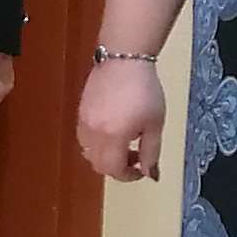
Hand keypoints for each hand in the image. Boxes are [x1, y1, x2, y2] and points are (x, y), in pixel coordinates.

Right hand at [77, 59, 166, 180]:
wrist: (124, 60)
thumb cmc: (144, 90)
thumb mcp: (155, 124)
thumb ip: (151, 153)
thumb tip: (150, 174)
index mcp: (114, 137)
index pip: (114, 170)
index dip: (129, 176)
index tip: (141, 170)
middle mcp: (94, 133)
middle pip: (99, 165)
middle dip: (117, 168)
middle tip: (135, 158)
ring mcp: (84, 123)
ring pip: (89, 153)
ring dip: (105, 157)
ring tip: (123, 144)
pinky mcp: (80, 113)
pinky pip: (84, 139)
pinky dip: (97, 144)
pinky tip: (112, 130)